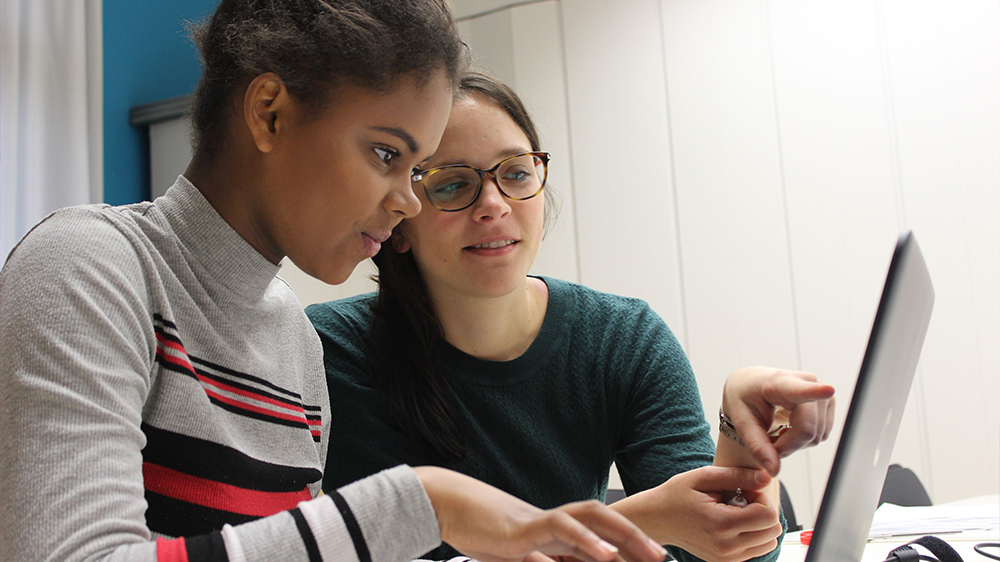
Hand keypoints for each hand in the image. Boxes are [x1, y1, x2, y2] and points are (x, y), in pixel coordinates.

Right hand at [414, 466, 667, 561]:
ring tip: (650, 555)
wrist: (446, 507)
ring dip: (625, 535)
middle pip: (606, 521)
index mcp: (556, 531)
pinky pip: (561, 528)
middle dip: (638, 539)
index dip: (629, 547)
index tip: (655, 560)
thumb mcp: (519, 558)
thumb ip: (544, 561)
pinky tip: (606, 554)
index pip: (600, 535)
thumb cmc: (479, 534)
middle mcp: (555, 522)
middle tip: (665, 559)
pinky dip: (586, 540)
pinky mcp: (524, 526)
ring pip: (592, 518)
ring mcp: (541, 520)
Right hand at [611, 466, 781, 561]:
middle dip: (762, 511)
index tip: (742, 491)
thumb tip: (766, 476)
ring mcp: (726, 559)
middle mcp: (727, 547)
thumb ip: (736, 475)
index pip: (769, 515)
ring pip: (769, 543)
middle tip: (739, 501)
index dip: (761, 498)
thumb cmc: (677, 495)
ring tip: (735, 513)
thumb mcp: (703, 476)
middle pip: (772, 531)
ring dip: (758, 525)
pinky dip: (751, 535)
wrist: (658, 519)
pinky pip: (756, 550)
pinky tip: (731, 524)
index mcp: (722, 524)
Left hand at [722, 367, 835, 474]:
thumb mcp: (741, 422)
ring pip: (816, 436)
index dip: (816, 392)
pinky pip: (820, 435)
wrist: (751, 384)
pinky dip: (803, 439)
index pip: (799, 390)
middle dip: (787, 445)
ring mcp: (821, 392)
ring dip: (794, 443)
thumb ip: (757, 446)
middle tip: (767, 442)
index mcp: (779, 383)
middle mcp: (806, 382)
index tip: (827, 390)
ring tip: (776, 430)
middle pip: (807, 430)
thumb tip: (774, 470)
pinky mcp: (828, 402)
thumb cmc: (744, 398)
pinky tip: (789, 428)